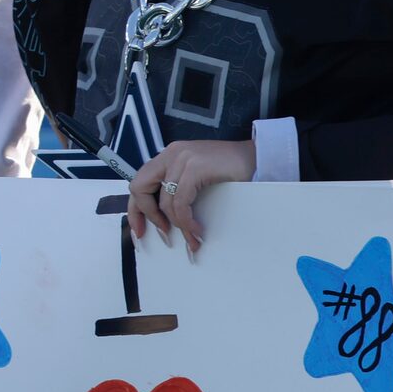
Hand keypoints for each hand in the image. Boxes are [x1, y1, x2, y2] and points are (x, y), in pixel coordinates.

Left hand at [127, 139, 255, 253]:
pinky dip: (187, 220)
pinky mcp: (195, 167)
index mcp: (168, 155)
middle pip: (140, 188)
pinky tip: (197, 228)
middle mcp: (171, 154)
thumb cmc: (229, 171)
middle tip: (162, 234)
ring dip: (178, 225)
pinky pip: (181, 203)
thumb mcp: (195, 177)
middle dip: (148, 215)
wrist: (256, 158)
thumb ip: (177, 188)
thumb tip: (163, 218)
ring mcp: (182, 158)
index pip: (139, 182)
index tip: (140, 231)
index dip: (136, 209)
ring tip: (191, 237)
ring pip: (165, 202)